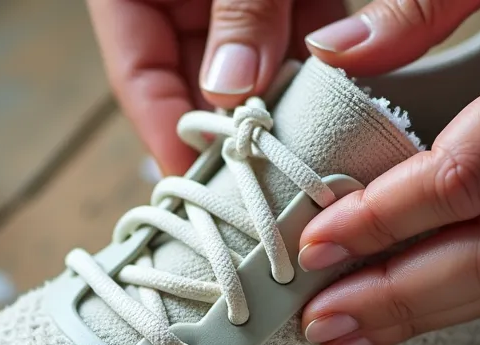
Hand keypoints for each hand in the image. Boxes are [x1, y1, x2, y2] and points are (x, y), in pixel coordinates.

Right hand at [85, 0, 345, 174]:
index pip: (138, 77)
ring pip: (258, 67)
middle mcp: (183, 1)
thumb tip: (233, 88)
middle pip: (199, 83)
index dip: (166, 137)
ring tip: (306, 162)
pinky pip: (306, 38)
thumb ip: (238, 9)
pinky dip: (324, 75)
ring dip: (285, 110)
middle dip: (233, 133)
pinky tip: (341, 114)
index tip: (196, 187)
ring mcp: (241, 0)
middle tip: (258, 190)